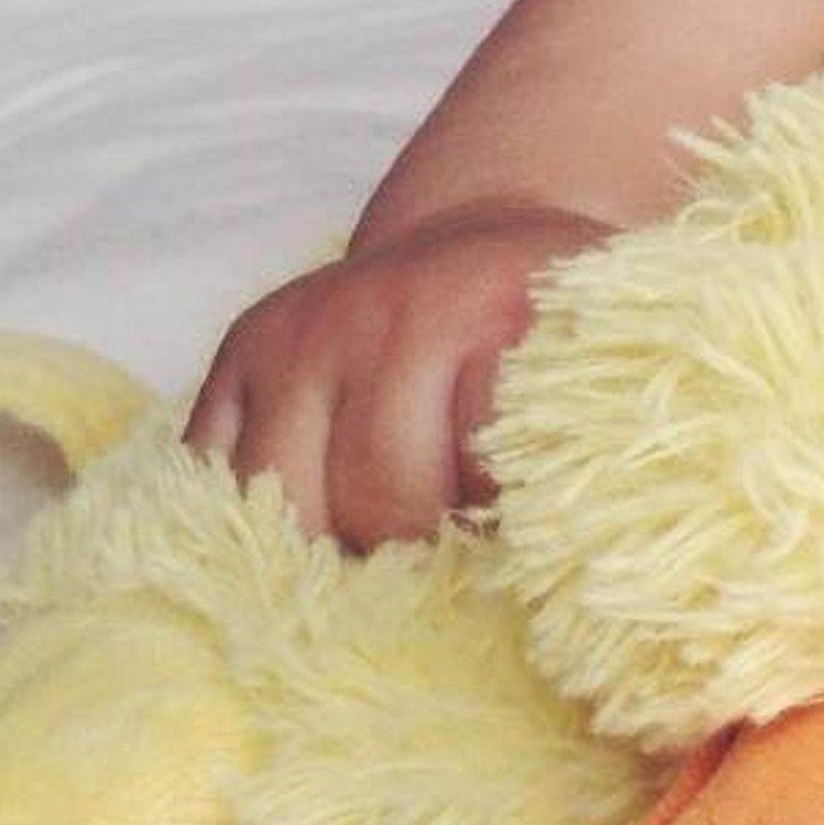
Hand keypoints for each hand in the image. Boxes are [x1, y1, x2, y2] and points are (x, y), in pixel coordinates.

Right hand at [182, 198, 611, 548]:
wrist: (488, 239)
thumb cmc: (560, 333)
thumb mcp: (611, 370)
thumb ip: (603, 452)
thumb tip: (592, 585)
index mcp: (502, 309)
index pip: (479, 475)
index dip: (501, 541)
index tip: (532, 566)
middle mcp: (392, 308)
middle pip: (379, 500)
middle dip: (422, 555)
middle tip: (461, 563)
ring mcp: (305, 327)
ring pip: (286, 501)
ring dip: (338, 548)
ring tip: (392, 554)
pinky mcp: (243, 348)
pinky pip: (212, 473)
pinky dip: (255, 522)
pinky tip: (312, 534)